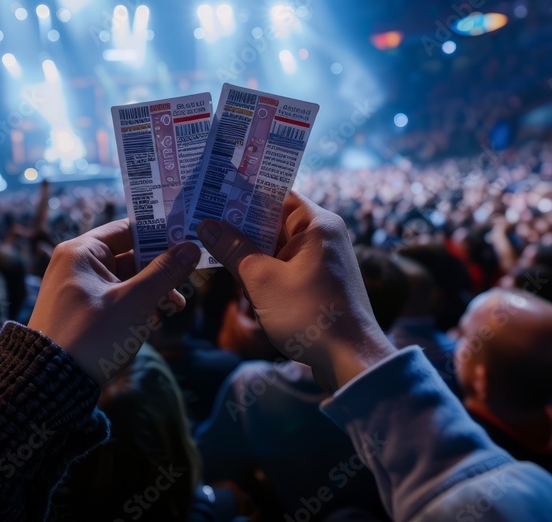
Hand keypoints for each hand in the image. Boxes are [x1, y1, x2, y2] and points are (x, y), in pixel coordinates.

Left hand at [28, 219, 199, 384]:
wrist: (52, 384)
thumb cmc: (92, 335)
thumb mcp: (135, 301)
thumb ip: (165, 272)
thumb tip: (191, 248)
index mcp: (82, 252)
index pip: (128, 228)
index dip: (160, 234)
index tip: (187, 240)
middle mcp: (77, 264)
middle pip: (130, 255)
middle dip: (160, 271)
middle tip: (185, 283)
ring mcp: (79, 289)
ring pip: (126, 279)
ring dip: (152, 291)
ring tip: (173, 308)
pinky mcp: (82, 311)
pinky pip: (116, 298)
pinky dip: (137, 306)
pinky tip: (153, 323)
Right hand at [197, 193, 395, 390]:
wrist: (350, 360)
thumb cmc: (309, 315)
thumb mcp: (262, 280)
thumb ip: (233, 249)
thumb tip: (206, 225)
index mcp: (317, 224)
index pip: (276, 194)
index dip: (243, 193)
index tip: (212, 192)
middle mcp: (323, 235)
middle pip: (274, 219)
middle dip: (240, 224)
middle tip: (201, 218)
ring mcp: (322, 259)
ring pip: (276, 244)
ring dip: (249, 249)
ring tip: (210, 244)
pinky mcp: (319, 281)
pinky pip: (285, 264)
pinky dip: (263, 268)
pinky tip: (237, 274)